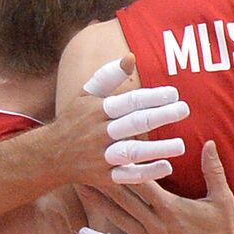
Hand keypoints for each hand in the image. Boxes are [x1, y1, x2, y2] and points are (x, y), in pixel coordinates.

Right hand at [53, 55, 187, 186]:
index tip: (174, 94)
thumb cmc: (74, 120)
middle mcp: (99, 133)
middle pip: (134, 124)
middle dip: (160, 116)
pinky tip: (167, 167)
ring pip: (132, 152)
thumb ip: (109, 75)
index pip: (129, 101)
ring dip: (157, 149)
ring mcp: (101, 156)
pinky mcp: (104, 176)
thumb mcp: (86, 94)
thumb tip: (131, 56)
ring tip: (181, 145)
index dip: (152, 97)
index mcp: (98, 110)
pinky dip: (146, 172)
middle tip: (184, 110)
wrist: (49, 155)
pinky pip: (127, 176)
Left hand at [76, 140, 233, 233]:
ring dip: (98, 202)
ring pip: (118, 216)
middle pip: (124, 198)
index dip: (127, 165)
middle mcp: (155, 222)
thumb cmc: (224, 230)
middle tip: (83, 165)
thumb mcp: (223, 199)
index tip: (110, 150)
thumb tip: (210, 143)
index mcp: (171, 207)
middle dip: (103, 180)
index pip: (143, 182)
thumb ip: (213, 170)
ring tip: (80, 188)